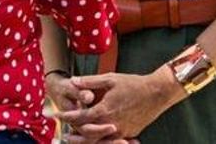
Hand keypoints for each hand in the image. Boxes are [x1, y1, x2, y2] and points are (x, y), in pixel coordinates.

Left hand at [52, 68, 178, 142]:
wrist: (157, 93)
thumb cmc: (134, 84)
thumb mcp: (110, 78)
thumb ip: (90, 81)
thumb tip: (73, 81)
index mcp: (105, 109)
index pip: (81, 117)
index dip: (67, 116)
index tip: (58, 115)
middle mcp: (112, 123)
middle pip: (87, 134)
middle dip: (74, 133)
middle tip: (64, 133)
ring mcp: (121, 131)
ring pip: (99, 141)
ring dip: (86, 140)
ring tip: (75, 139)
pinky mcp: (129, 133)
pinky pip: (112, 141)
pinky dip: (102, 141)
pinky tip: (96, 138)